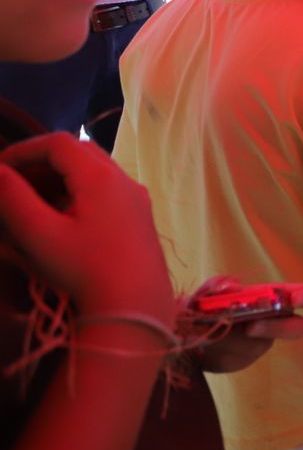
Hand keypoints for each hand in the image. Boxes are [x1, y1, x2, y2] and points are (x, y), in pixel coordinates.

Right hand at [0, 134, 173, 322]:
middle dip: (43, 160)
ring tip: (33, 198)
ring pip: (96, 169)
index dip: (24, 150)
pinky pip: (108, 187)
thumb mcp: (39, 234)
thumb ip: (13, 198)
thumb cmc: (84, 270)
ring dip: (62, 174)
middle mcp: (124, 179)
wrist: (136, 306)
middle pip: (80, 151)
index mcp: (101, 177)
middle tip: (13, 182)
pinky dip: (81, 189)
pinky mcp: (142, 216)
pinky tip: (63, 215)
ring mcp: (137, 197)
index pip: (58, 143)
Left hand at [193, 281, 302, 374]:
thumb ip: (220, 285)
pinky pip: (234, 356)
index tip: (297, 299)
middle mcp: (276, 320)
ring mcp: (262, 343)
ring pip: (256, 344)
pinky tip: (206, 341)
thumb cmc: (209, 303)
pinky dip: (216, 347)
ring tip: (207, 327)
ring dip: (228, 337)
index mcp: (276, 296)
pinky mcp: (243, 360)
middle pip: (298, 328)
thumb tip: (232, 289)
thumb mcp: (211, 288)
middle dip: (278, 327)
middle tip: (251, 328)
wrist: (189, 331)